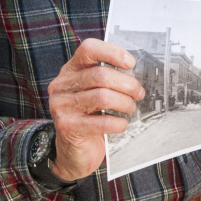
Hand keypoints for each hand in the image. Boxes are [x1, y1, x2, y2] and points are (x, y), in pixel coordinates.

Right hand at [46, 39, 144, 180]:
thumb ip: (108, 78)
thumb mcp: (94, 91)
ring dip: (124, 103)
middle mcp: (62, 85)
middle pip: (101, 75)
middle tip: (139, 93)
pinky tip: (122, 124)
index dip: (112, 52)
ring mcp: (61, 106)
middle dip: (127, 84)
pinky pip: (101, 122)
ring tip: (131, 108)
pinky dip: (118, 122)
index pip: (88, 49)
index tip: (131, 63)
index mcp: (70, 70)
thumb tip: (137, 72)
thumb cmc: (90, 116)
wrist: (74, 151)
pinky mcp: (67, 127)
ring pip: (102, 97)